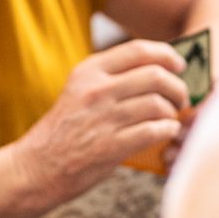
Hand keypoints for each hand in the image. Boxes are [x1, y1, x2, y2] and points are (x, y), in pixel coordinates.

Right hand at [12, 40, 189, 203]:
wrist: (37, 167)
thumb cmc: (64, 130)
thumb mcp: (80, 91)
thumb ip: (112, 78)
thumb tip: (158, 70)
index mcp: (89, 71)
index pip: (139, 50)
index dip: (167, 55)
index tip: (179, 65)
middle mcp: (96, 90)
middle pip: (155, 76)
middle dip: (177, 86)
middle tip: (181, 97)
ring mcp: (103, 118)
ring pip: (158, 104)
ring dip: (173, 112)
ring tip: (172, 118)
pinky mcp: (110, 146)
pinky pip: (154, 131)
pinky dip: (168, 130)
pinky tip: (167, 132)